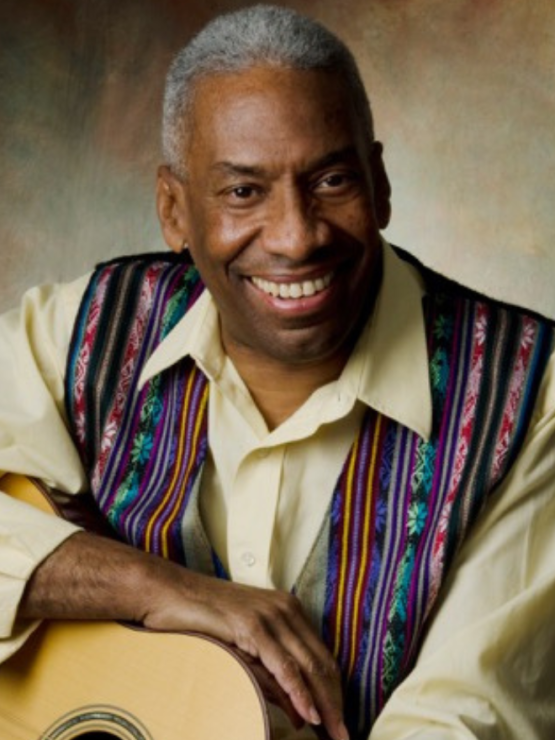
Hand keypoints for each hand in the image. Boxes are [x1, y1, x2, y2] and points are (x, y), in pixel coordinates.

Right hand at [140, 563, 347, 739]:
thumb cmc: (201, 619)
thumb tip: (302, 714)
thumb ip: (273, 676)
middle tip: (345, 736)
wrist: (167, 592)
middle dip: (336, 704)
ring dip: (325, 704)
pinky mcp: (252, 625)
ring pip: (309, 666)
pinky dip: (300, 692)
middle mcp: (285, 608)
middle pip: (322, 663)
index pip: (322, 656)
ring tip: (335, 733)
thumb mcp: (244, 649)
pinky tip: (309, 715)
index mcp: (287, 609)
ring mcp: (270, 614)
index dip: (336, 692)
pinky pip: (283, 665)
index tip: (342, 722)